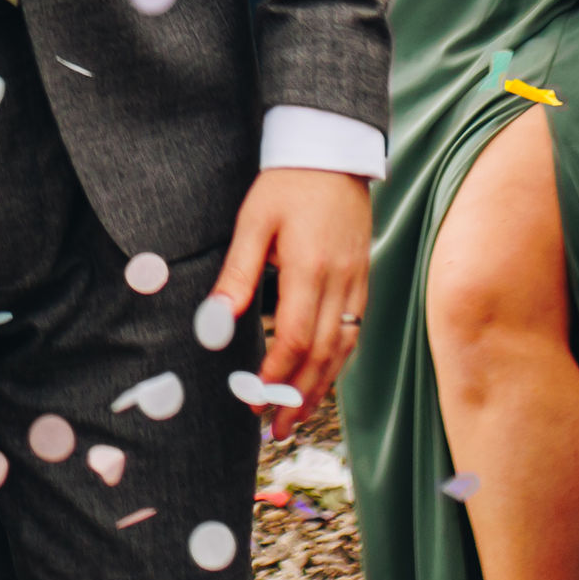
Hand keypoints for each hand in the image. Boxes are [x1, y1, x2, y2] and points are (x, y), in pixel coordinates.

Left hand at [212, 166, 370, 439]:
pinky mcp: (363, 279)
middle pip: (324, 354)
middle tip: (275, 428)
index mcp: (309, 267)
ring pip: (344, 348)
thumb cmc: (285, 184)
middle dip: (299, 395)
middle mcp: (340, 281)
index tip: (254, 397)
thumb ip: (237, 275)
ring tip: (296, 416)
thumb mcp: (252, 223)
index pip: (297, 336)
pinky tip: (321, 378)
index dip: (277, 372)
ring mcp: (357, 282)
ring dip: (321, 387)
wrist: (331, 151)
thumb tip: (215, 323)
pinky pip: (354, 332)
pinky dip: (338, 362)